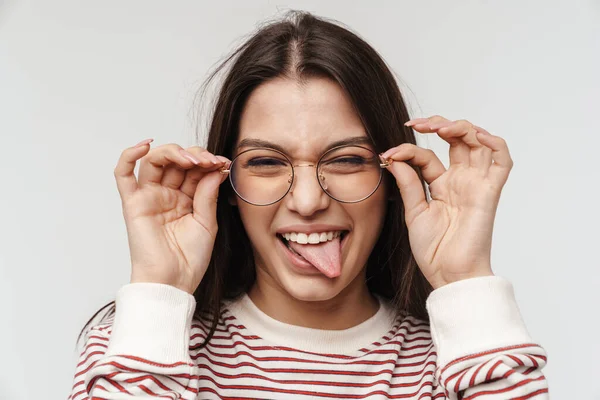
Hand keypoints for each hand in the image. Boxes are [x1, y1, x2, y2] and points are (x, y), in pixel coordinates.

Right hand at [113, 139, 229, 293]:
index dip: (209, 161)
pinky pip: (123, 175)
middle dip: (195, 155)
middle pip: (175, 161)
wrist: (173, 282)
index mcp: (185, 198)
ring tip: (193, 160)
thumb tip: (215, 168)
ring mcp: (149, 197)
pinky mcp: (133, 203)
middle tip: (210, 161)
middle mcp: (166, 194)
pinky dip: (130, 156)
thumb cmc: (189, 259)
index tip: (224, 164)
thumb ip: (208, 194)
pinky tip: (145, 145)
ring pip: (154, 161)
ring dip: (174, 152)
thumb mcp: (207, 223)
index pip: (194, 169)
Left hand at [381, 116, 512, 288]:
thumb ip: (408, 183)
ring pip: (478, 142)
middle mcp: (460, 180)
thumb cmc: (434, 250)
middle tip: (416, 124)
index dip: (407, 150)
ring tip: (437, 127)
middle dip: (437, 124)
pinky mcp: (489, 192)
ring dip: (460, 127)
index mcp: (441, 185)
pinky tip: (475, 135)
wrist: (449, 274)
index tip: (387, 155)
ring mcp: (476, 184)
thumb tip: (393, 158)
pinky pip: (502, 161)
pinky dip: (494, 143)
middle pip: (457, 139)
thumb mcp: (414, 211)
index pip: (426, 156)